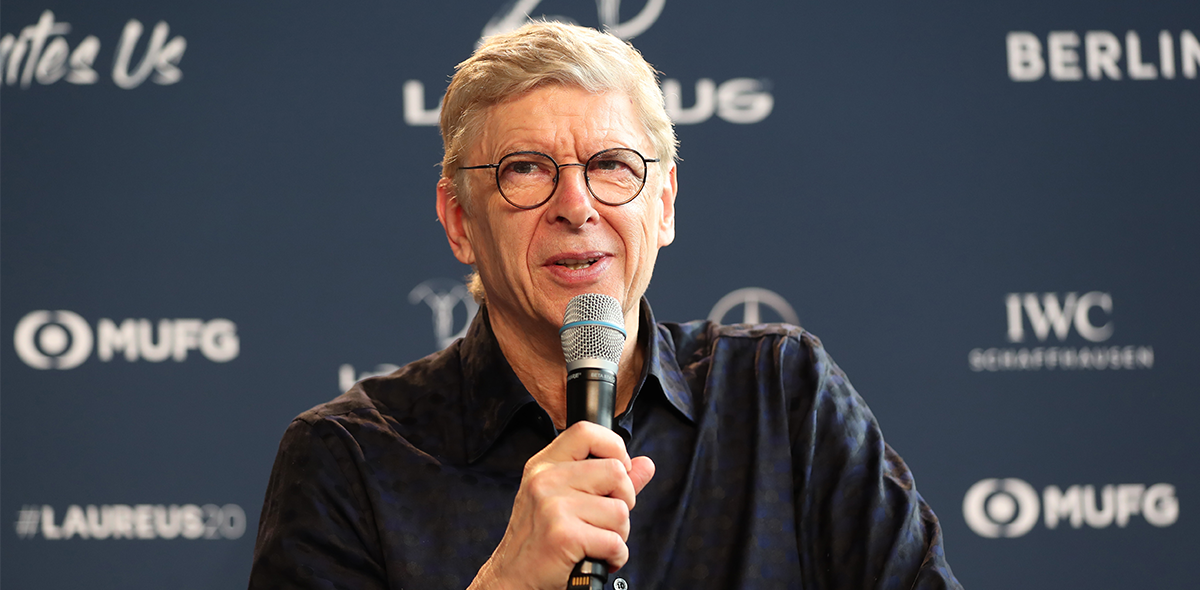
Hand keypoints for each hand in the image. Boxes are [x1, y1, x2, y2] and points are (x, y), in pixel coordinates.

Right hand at [469, 421, 655, 589]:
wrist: (512, 579)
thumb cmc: (539, 542)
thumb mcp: (567, 500)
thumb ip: (608, 481)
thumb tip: (644, 464)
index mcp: (545, 465)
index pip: (586, 431)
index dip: (614, 447)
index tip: (618, 472)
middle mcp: (546, 480)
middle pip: (615, 472)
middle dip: (624, 502)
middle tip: (605, 520)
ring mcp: (552, 506)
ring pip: (620, 511)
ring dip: (618, 535)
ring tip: (596, 542)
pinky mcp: (563, 535)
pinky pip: (615, 542)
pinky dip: (615, 557)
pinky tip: (597, 558)